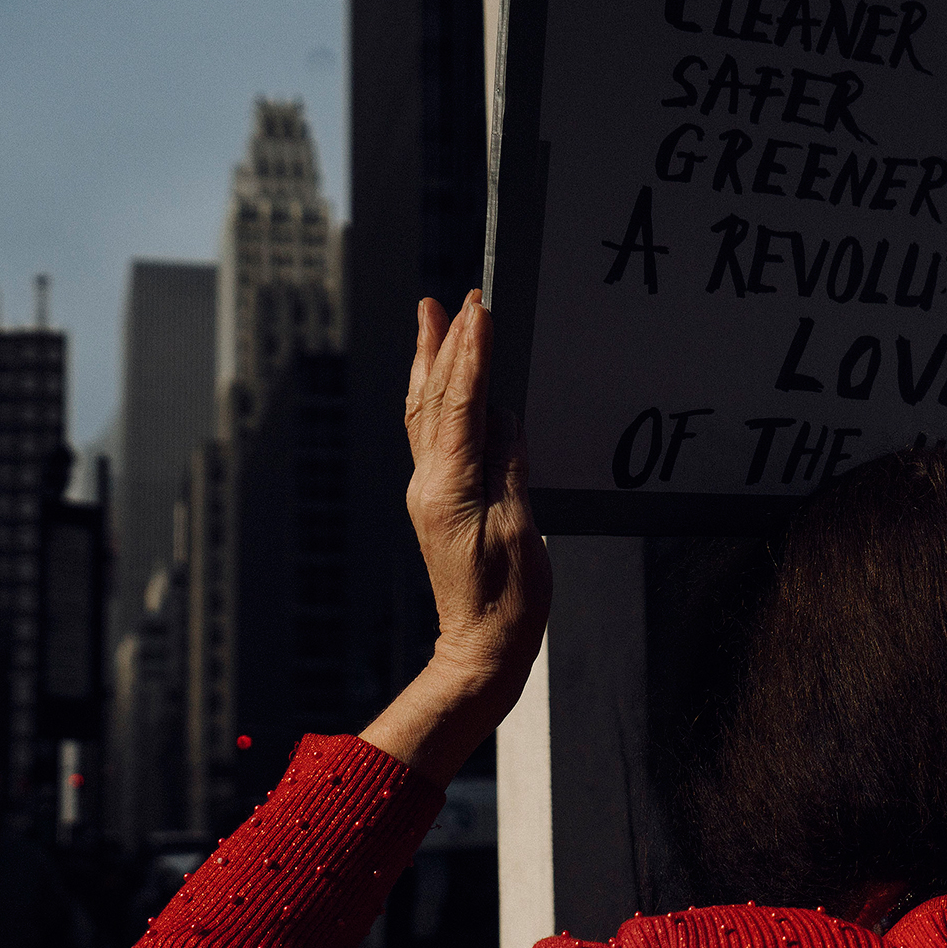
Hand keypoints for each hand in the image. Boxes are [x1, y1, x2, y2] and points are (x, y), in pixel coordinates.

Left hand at [403, 291, 551, 697]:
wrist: (482, 648)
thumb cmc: (509, 601)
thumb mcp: (522, 528)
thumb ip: (510, 465)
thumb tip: (503, 415)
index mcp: (451, 487)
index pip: (462, 403)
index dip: (472, 352)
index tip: (479, 308)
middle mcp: (431, 483)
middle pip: (434, 398)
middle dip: (444, 343)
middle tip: (449, 298)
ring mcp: (430, 492)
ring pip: (425, 412)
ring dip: (431, 362)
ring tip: (431, 319)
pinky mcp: (438, 502)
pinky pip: (432, 435)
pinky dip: (436, 397)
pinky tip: (441, 384)